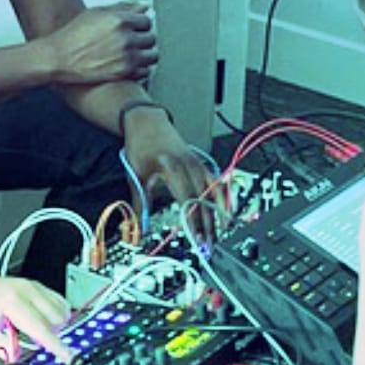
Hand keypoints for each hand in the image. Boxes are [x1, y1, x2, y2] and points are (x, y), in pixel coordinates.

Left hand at [0, 270, 73, 362]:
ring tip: (32, 334)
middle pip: (56, 319)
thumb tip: (17, 354)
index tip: (67, 357)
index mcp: (11, 300)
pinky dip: (57, 316)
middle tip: (33, 346)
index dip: (55, 345)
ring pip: (61, 310)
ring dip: (55, 327)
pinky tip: (42, 324)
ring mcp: (33, 286)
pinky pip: (59, 302)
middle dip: (51, 337)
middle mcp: (26, 290)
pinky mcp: (36, 287)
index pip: (40, 328)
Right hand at [40, 3, 156, 85]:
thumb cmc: (73, 35)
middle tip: (133, 42)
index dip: (140, 25)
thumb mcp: (96, 14)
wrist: (58, 58)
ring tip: (136, 55)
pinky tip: (130, 66)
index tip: (134, 29)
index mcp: (120, 20)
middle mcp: (126, 38)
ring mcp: (126, 57)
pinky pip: (146, 72)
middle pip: (151, 38)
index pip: (146, 21)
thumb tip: (144, 5)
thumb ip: (123, 8)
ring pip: (153, 56)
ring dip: (146, 55)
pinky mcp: (124, 73)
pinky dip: (141, 70)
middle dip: (143, 40)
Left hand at [120, 105, 219, 236]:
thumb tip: (138, 228)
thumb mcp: (136, 176)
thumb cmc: (141, 146)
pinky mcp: (201, 164)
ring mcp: (198, 164)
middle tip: (209, 243)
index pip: (186, 199)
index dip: (193, 220)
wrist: (147, 122)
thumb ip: (139, 205)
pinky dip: (223, 197)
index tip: (196, 236)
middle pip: (203, 198)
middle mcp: (189, 166)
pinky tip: (227, 210)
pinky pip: (217, 182)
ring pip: (214, 191)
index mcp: (172, 168)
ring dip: (218, 212)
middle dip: (208, 223)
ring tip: (223, 231)